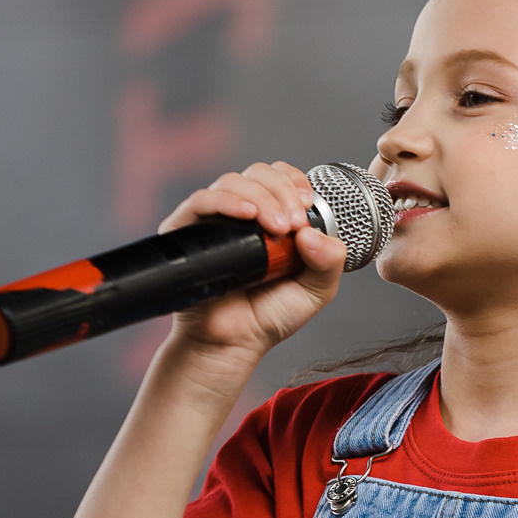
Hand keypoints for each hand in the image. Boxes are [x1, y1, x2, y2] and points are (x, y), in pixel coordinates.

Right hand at [157, 161, 347, 364]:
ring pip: (233, 182)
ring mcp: (214, 221)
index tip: (307, 203)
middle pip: (258, 173)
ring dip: (261, 197)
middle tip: (293, 224)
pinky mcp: (187, 232)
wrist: (234, 344)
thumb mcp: (316, 290)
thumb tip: (315, 233)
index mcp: (271, 217)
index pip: (280, 177)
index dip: (294, 181)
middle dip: (282, 191)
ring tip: (277, 228)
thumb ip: (329, 262)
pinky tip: (246, 214)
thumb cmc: (269, 316)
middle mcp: (242, 214)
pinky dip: (226, 201)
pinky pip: (202, 201)